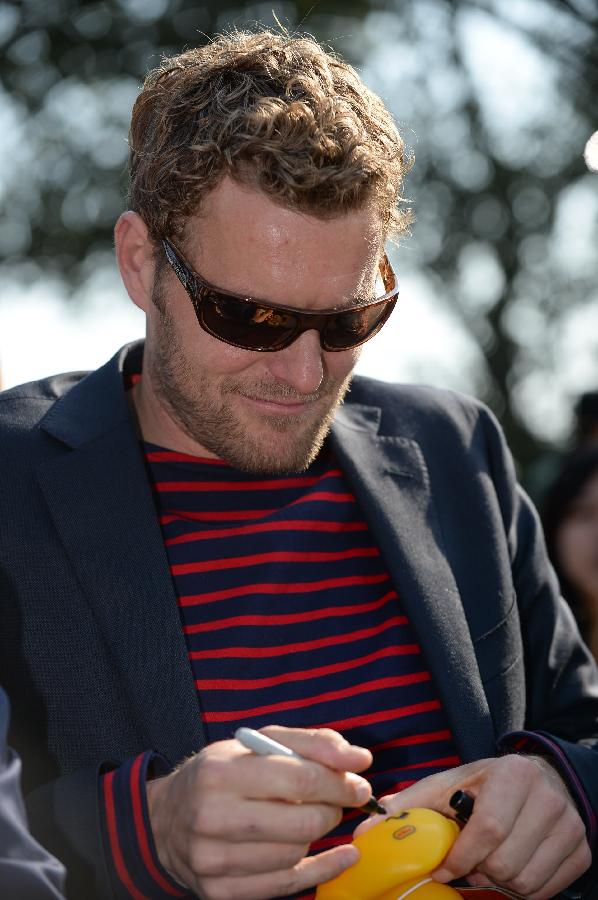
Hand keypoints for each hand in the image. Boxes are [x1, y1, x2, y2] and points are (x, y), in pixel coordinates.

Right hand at [146, 726, 372, 899]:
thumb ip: (311, 743)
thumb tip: (359, 759)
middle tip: (339, 800)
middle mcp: (212, 817)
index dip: (339, 782)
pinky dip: (322, 871)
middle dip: (333, 810)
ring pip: (295, 854)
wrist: (165, 820)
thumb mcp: (257, 742)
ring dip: (317, 834)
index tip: (358, 782)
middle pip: (302, 823)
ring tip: (315, 817)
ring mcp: (213, 860)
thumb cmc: (221, 773)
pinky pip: (285, 886)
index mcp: (220, 772)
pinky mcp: (219, 891)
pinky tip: (341, 856)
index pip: (298, 779)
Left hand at [354, 755, 590, 898]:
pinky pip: (546, 890)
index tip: (442, 867)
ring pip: (525, 881)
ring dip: (499, 882)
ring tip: (489, 861)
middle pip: (505, 862)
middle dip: (478, 870)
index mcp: (512, 776)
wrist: (540, 777)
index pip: (488, 830)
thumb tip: (365, 829)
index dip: (461, 857)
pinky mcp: (580, 850)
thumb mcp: (447, 785)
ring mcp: (569, 826)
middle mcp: (547, 798)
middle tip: (468, 861)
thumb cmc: (485, 784)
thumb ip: (408, 805)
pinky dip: (523, 888)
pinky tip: (511, 866)